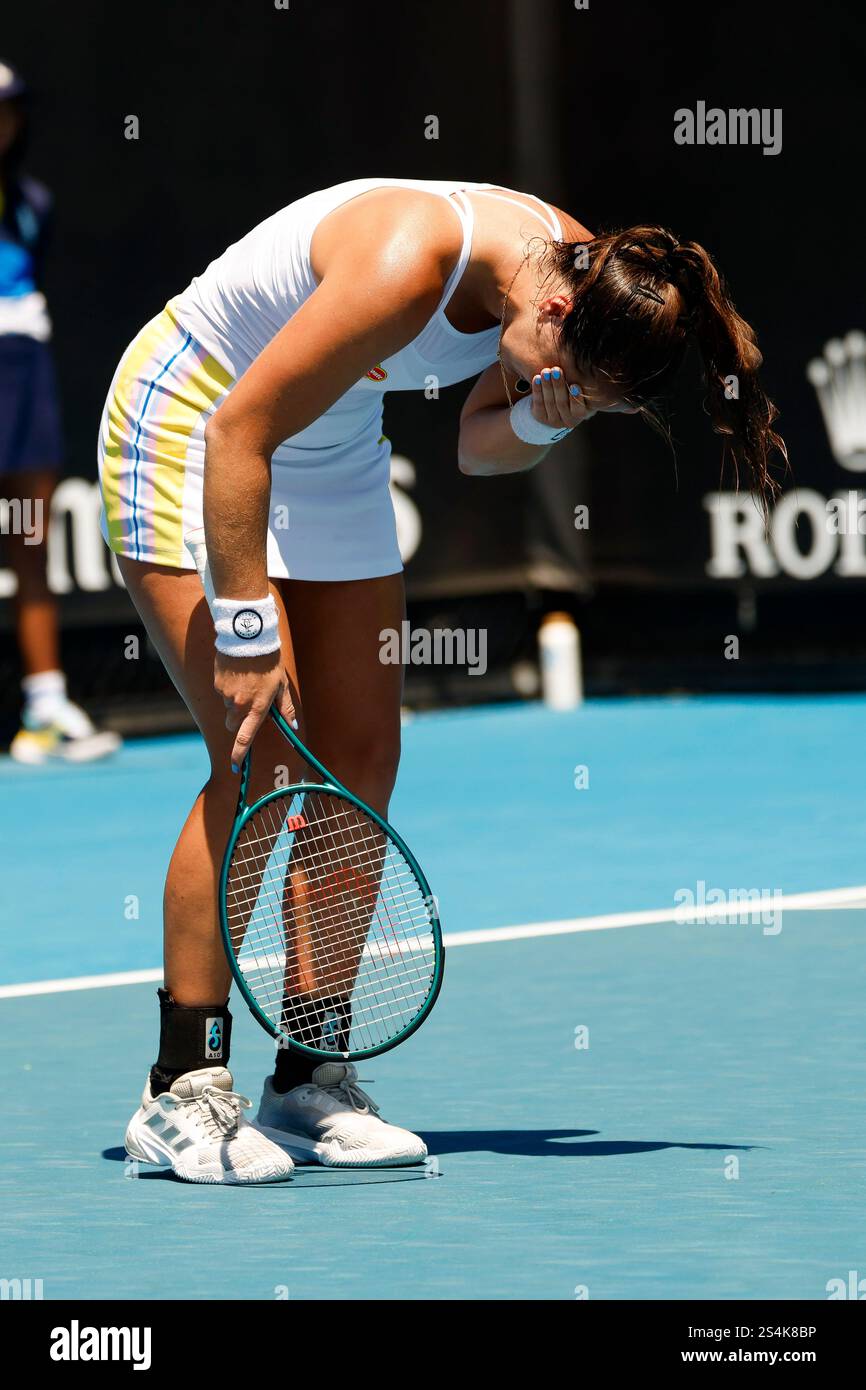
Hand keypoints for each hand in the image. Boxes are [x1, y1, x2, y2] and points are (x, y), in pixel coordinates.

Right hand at [214, 650, 295, 771]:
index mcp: (257, 707)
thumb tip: (293, 726)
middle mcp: (239, 704)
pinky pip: (221, 692)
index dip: (239, 753)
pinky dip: (228, 686)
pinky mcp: (217, 684)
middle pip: (232, 724)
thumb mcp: (281, 685)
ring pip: (228, 706)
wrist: (250, 638)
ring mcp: (226, 695)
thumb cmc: (269, 662)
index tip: (235, 765)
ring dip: (235, 699)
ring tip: (246, 680)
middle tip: (249, 703)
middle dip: (238, 719)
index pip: (245, 737)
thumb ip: (284, 708)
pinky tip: (237, 673)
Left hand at [530, 367, 596, 431]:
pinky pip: (538, 403)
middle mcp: (566, 421)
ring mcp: (552, 421)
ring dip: (547, 385)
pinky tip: (536, 378)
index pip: (578, 410)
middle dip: (559, 385)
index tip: (574, 385)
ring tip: (545, 371)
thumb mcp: (580, 390)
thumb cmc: (571, 392)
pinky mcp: (540, 417)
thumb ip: (581, 383)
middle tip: (556, 370)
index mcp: (580, 415)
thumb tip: (591, 367)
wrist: (555, 404)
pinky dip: (537, 390)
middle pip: (561, 403)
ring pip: (549, 402)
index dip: (576, 398)